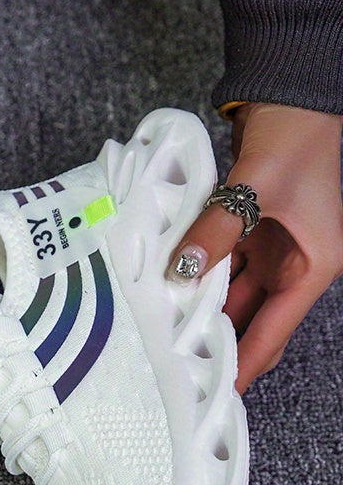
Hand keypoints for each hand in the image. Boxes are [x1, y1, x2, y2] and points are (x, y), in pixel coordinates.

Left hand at [167, 103, 342, 393]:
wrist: (296, 93)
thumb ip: (218, 230)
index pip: (274, 332)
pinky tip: (172, 287)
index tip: (222, 392)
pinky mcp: (250, 230)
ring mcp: (271, 247)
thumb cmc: (300, 135)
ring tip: (170, 334)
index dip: (248, 364)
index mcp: (314, 265)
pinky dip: (199, 275)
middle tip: (185, 368)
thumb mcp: (259, 187)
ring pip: (233, 293)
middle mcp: (294, 263)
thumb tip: (184, 270)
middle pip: (253, 319)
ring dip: (204, 308)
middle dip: (223, 343)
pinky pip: (222, 263)